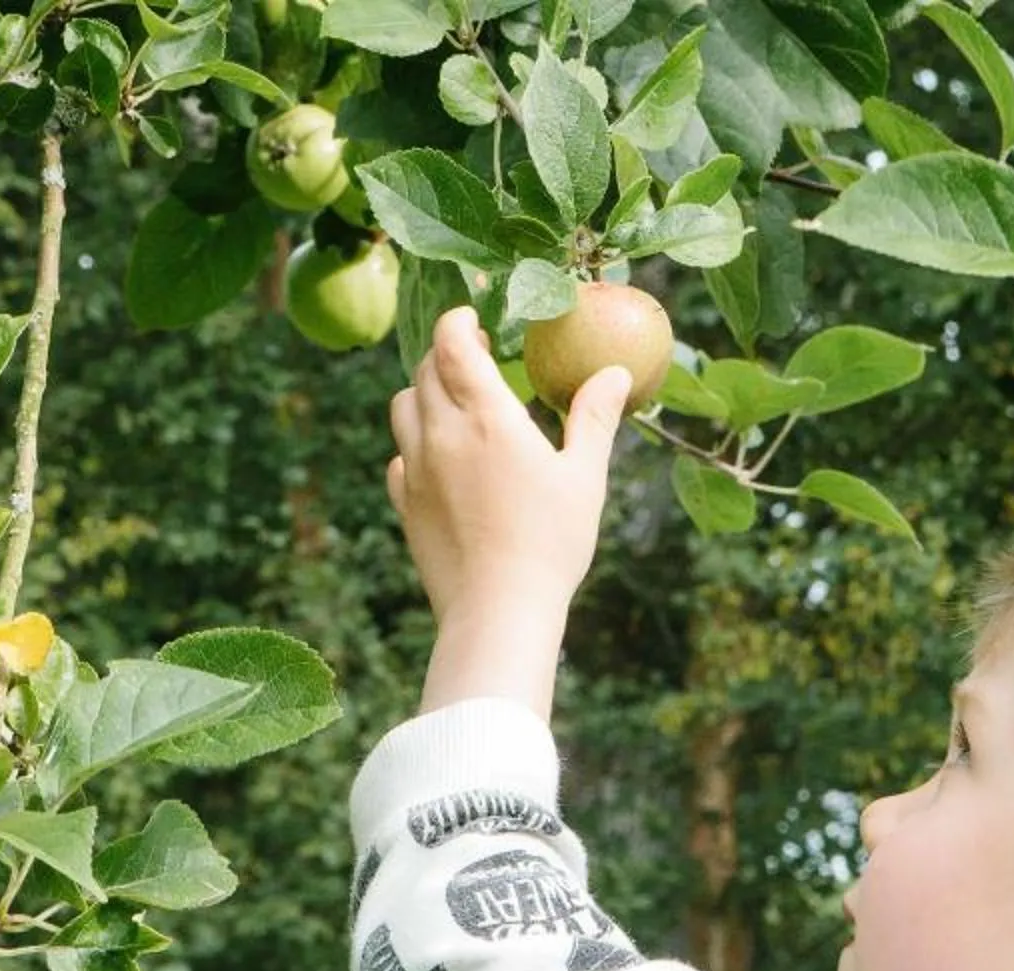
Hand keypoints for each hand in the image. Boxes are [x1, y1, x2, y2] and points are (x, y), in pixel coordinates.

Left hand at [386, 305, 631, 716]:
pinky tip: (441, 458)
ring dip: (425, 392)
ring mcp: (417, 470)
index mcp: (487, 417)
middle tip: (474, 353)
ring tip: (455, 402)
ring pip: (403, 407)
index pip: (453, 343)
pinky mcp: (406, 504)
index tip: (474, 317)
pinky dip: (415, 443)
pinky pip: (399, 457)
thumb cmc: (551, 544)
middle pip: (426, 369)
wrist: (498, 611)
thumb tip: (615, 374)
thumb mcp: (584, 478)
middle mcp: (441, 434)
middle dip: (446, 351)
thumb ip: (594, 418)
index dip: (458, 320)